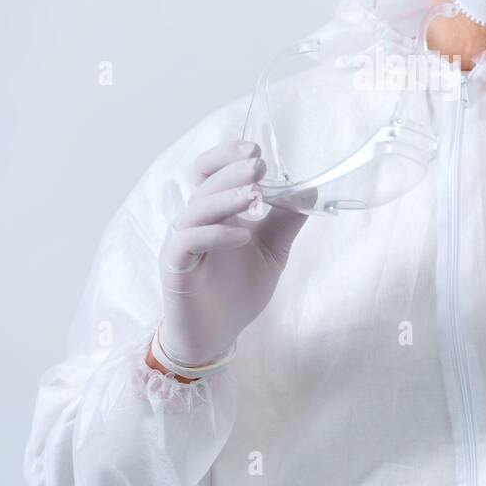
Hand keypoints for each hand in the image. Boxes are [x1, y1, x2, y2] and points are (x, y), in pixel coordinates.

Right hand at [155, 140, 306, 367]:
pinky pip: (189, 241)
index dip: (227, 155)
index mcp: (216, 212)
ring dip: (226, 198)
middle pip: (205, 184)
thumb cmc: (239, 291)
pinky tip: (242, 235)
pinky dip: (216, 233)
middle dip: (232, 171)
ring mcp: (182, 242)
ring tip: (254, 195)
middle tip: (258, 165)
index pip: (212, 171)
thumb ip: (286, 221)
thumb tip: (311, 190)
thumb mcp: (273, 251)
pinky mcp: (175, 267)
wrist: (216, 336)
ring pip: (196, 208)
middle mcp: (195, 221)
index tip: (255, 149)